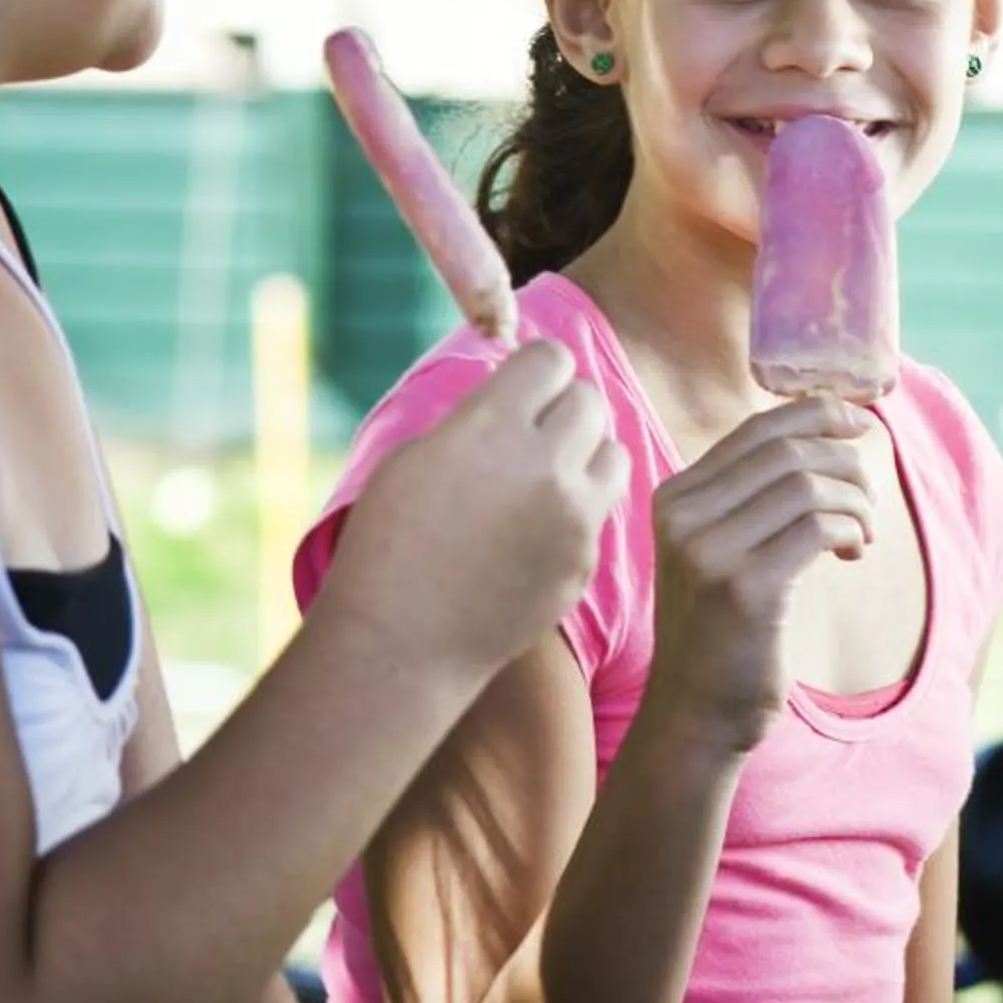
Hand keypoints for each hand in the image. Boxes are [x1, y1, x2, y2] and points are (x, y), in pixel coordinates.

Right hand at [329, 342, 626, 691]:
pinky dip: (579, 510)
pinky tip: (537, 531)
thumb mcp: (415, 457)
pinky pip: (601, 511)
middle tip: (532, 432)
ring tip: (547, 475)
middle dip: (563, 407)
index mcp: (492, 426)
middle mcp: (544, 465)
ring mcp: (574, 517)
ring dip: (586, 454)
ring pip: (614, 452)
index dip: (535, 370)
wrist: (401, 643)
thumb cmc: (388, 545)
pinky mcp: (585, 561)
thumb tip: (516, 395)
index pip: (553, 359)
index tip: (519, 388)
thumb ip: (477, 417)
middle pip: (591, 400)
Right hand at [641, 397, 873, 759]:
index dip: (816, 413)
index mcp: (675, 497)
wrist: (694, 716)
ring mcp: (709, 551)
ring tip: (863, 532)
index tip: (858, 422)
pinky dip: (850, 528)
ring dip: (854, 501)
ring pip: (807, 484)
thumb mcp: (719, 551)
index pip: (756, 429)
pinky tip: (853, 550)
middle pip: (787, 450)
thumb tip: (820, 432)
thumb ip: (749, 497)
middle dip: (845, 461)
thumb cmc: (721, 633)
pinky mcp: (745, 588)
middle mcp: (683, 516)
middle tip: (869, 496)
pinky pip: (818, 527)